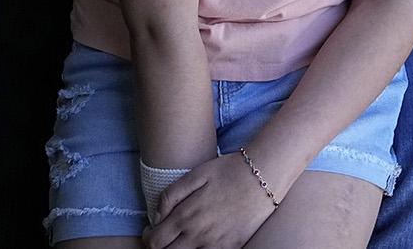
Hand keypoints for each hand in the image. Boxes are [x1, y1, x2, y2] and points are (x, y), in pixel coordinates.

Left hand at [144, 152, 276, 248]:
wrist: (264, 176)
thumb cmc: (229, 171)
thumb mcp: (195, 174)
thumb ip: (170, 196)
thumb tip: (157, 217)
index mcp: (186, 216)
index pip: (155, 242)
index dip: (148, 237)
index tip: (152, 230)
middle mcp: (198, 235)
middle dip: (160, 247)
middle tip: (165, 236)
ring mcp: (216, 245)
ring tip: (183, 238)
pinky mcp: (232, 248)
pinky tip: (202, 242)